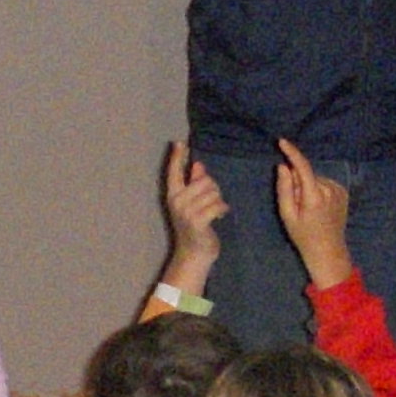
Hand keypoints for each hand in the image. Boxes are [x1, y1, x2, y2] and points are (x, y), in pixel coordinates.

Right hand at [161, 141, 226, 291]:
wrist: (194, 254)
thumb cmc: (195, 227)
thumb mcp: (192, 204)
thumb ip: (194, 183)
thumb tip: (198, 164)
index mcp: (173, 195)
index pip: (174, 172)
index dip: (177, 157)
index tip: (178, 142)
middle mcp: (177, 201)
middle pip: (204, 180)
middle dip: (213, 188)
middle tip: (213, 201)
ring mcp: (186, 212)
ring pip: (212, 192)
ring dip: (219, 200)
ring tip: (215, 211)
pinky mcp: (197, 221)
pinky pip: (217, 205)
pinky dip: (222, 209)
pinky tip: (221, 216)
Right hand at [273, 139, 355, 289]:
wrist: (328, 250)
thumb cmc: (303, 235)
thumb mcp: (287, 215)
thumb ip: (284, 189)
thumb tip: (283, 166)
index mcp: (314, 196)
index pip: (302, 167)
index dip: (292, 153)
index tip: (282, 142)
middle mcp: (329, 189)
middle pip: (306, 175)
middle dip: (298, 183)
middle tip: (296, 205)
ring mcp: (339, 190)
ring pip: (315, 179)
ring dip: (308, 188)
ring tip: (308, 209)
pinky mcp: (343, 192)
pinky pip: (324, 184)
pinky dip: (318, 190)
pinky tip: (318, 207)